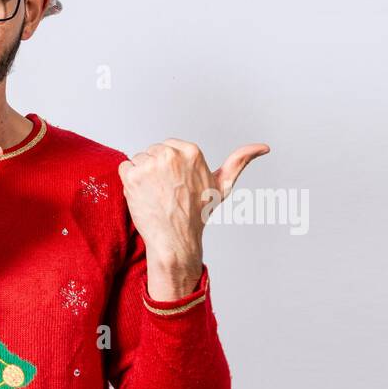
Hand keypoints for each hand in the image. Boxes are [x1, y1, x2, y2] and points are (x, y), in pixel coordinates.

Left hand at [117, 139, 269, 299]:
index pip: (168, 147)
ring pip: (138, 159)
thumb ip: (240, 162)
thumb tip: (263, 147)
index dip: (170, 168)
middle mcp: (171, 154)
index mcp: (191, 151)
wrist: (175, 241)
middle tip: (166, 193)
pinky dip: (129, 183)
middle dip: (155, 170)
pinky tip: (143, 197)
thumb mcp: (222, 186)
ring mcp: (150, 164)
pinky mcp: (133, 175)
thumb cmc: (198, 215)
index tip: (177, 185)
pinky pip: (124, 167)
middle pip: (152, 151)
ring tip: (155, 196)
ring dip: (141, 176)